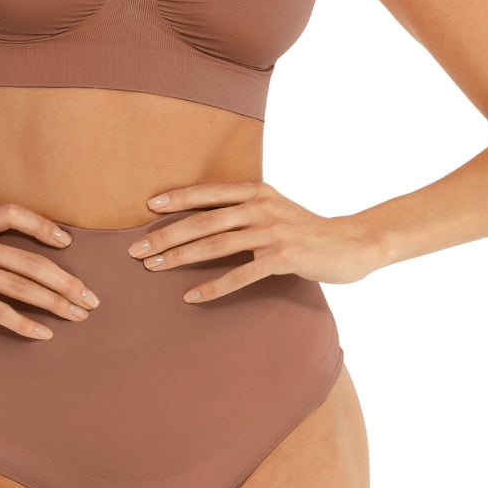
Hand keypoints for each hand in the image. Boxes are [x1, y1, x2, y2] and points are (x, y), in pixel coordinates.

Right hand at [0, 204, 100, 338]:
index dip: (44, 226)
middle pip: (29, 259)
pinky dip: (24, 323)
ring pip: (20, 285)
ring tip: (78, 316)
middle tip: (91, 297)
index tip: (67, 243)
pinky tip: (43, 334)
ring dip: (55, 302)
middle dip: (66, 281)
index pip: (14, 214)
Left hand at [127, 180, 380, 301]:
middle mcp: (261, 207)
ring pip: (216, 244)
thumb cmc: (306, 229)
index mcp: (256, 191)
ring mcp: (272, 232)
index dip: (177, 198)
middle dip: (166, 235)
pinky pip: (242, 274)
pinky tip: (192, 297)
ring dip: (180, 258)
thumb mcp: (275, 208)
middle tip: (136, 250)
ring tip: (153, 268)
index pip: (208, 192)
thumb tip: (205, 217)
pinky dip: (215, 286)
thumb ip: (245, 208)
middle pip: (204, 220)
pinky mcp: (283, 258)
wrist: (351, 244)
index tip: (148, 207)